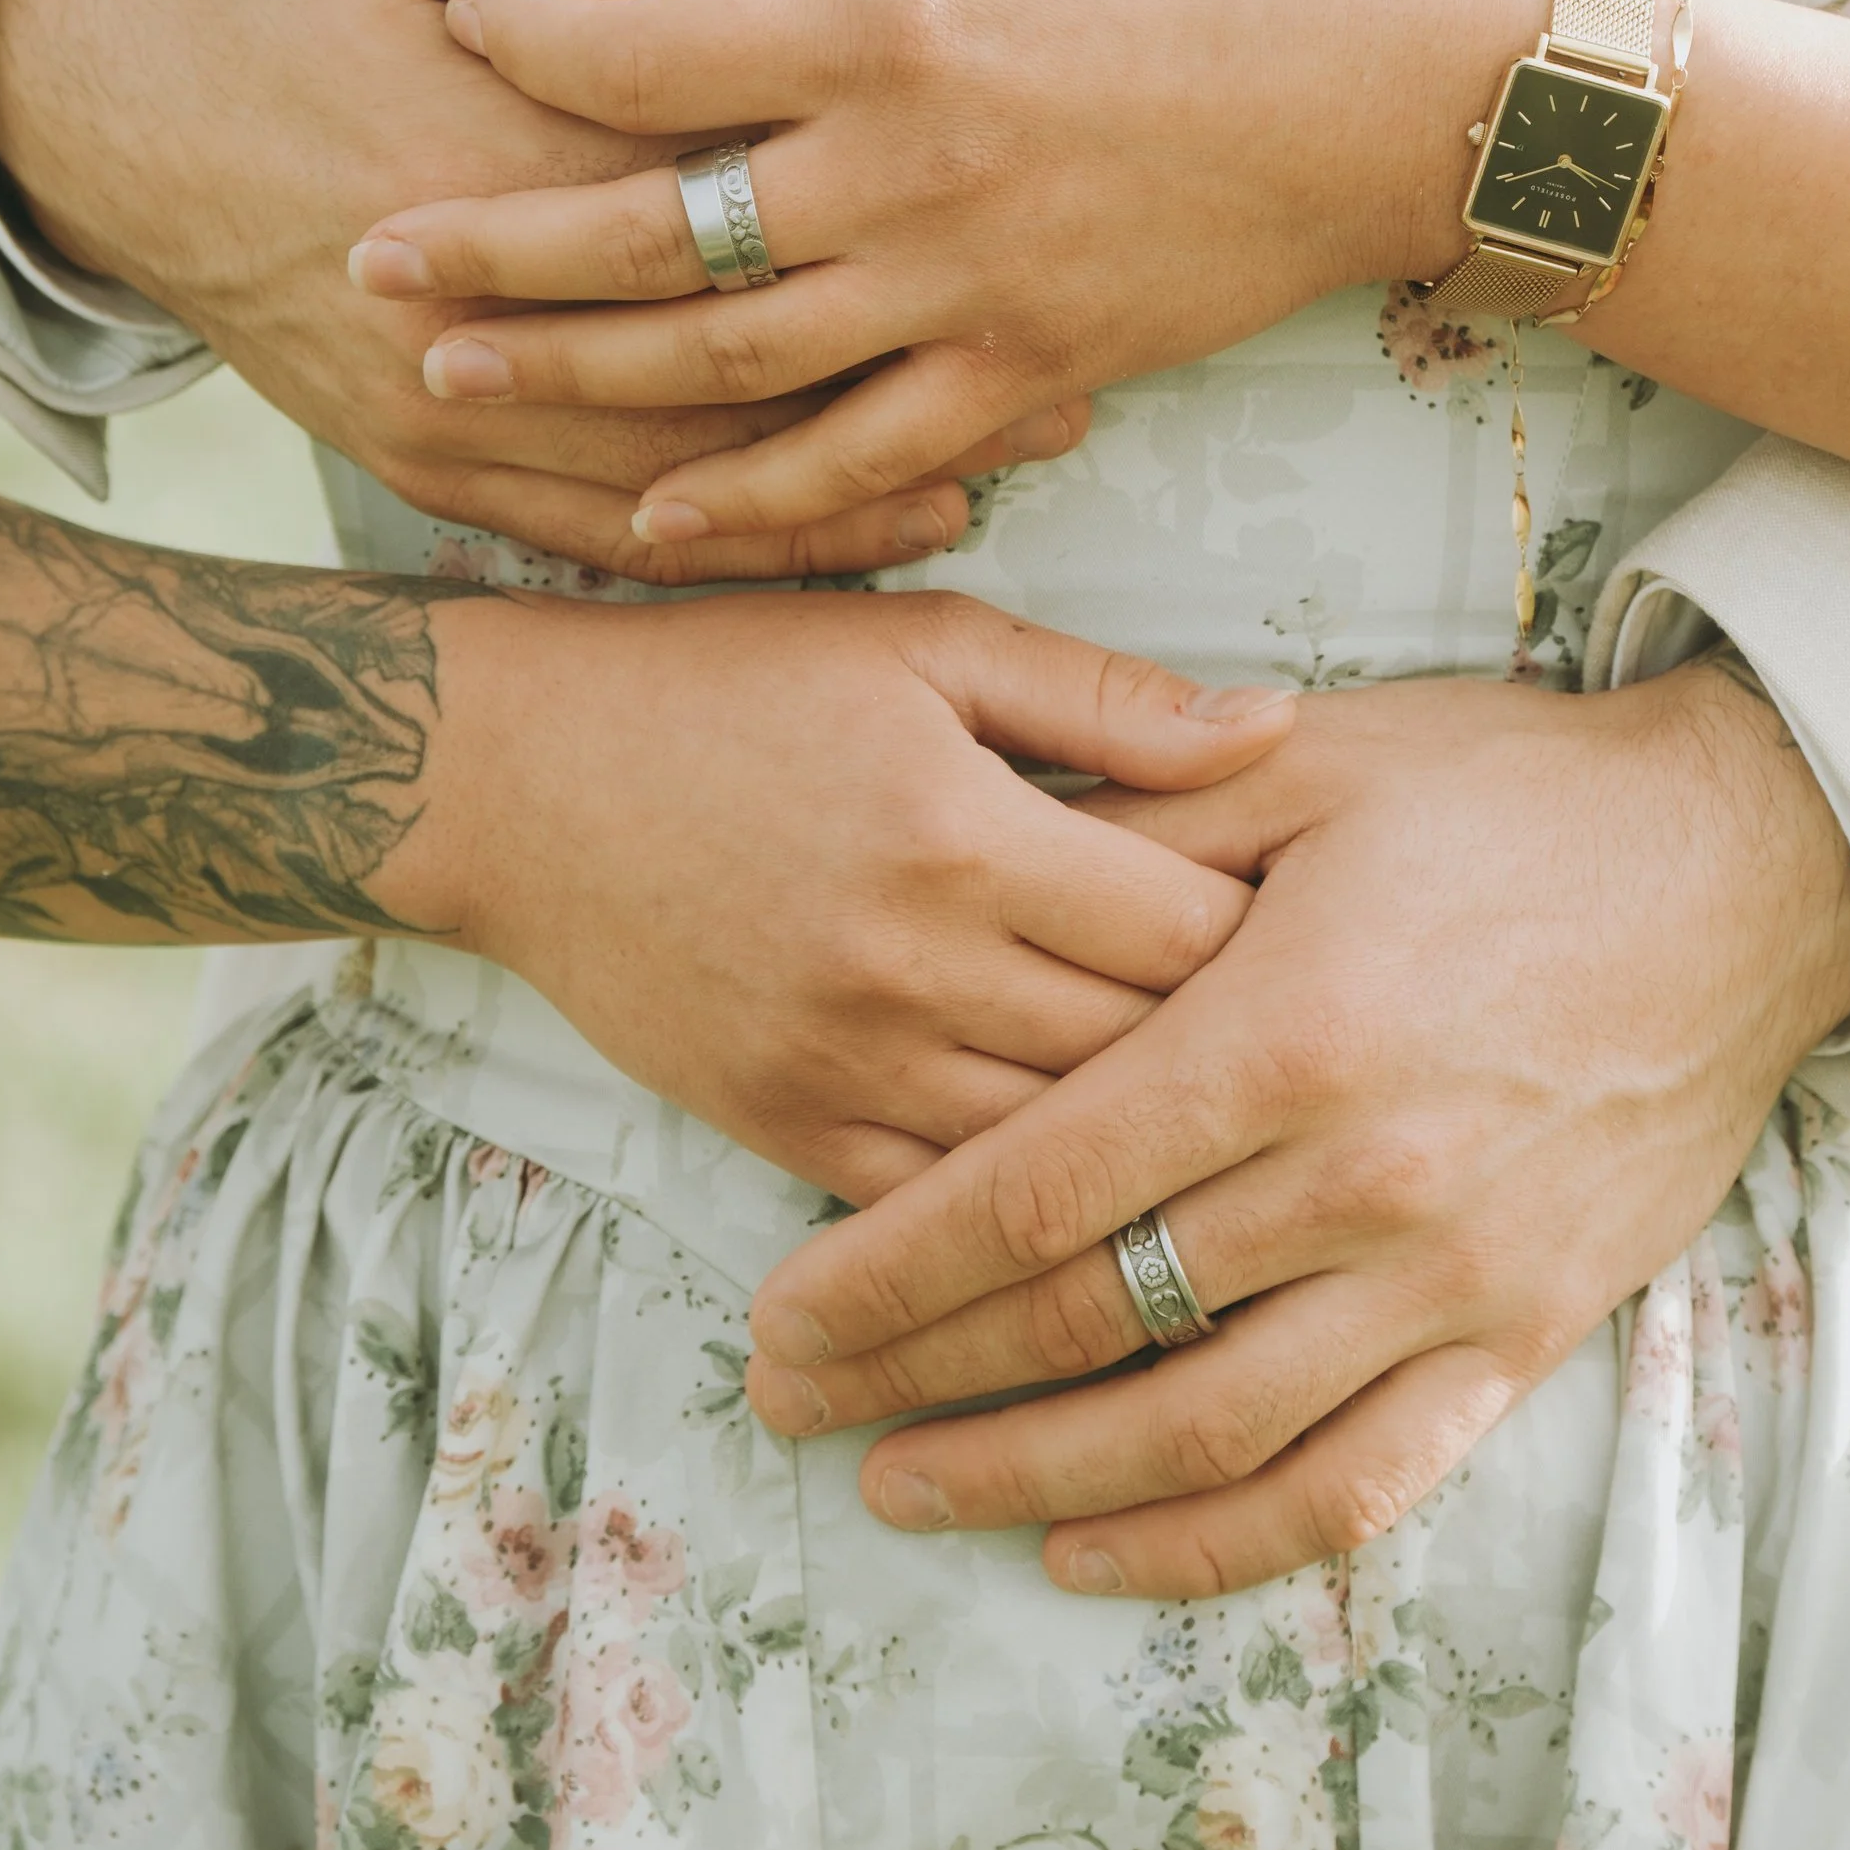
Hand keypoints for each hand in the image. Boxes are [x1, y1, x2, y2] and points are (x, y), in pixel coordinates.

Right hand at [0, 0, 1082, 580]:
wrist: (106, 110)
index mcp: (514, 136)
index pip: (729, 171)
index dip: (889, 176)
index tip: (1035, 168)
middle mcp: (495, 299)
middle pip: (742, 340)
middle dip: (922, 345)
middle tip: (1087, 344)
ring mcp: (456, 404)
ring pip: (696, 462)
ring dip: (864, 463)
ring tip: (1028, 442)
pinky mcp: (431, 463)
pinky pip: (611, 531)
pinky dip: (745, 541)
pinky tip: (864, 532)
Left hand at [350, 0, 1539, 543]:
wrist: (1396, 92)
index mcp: (900, 24)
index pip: (658, 49)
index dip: (535, 42)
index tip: (451, 36)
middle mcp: (912, 174)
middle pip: (654, 232)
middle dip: (497, 248)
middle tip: (370, 255)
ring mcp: (974, 293)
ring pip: (734, 366)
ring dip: (581, 380)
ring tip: (455, 376)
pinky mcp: (1037, 376)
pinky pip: (870, 460)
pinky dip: (761, 501)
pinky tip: (662, 517)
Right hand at [380, 584, 1294, 1199]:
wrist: (519, 778)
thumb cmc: (736, 685)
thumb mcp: (927, 645)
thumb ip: (1106, 700)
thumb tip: (1278, 728)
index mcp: (967, 835)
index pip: (1196, 934)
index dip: (1284, 942)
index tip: (1330, 934)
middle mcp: (911, 967)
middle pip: (1146, 1058)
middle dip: (1242, 1054)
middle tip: (1317, 1046)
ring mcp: (844, 1064)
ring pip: (1059, 1154)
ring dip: (1147, 1142)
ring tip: (1232, 1121)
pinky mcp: (784, 1126)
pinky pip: (945, 1204)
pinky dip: (1027, 1199)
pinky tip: (1093, 1179)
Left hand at [734, 660, 1849, 1593]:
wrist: (1749, 866)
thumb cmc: (1515, 796)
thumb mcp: (1311, 768)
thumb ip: (1134, 841)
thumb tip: (972, 887)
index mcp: (1283, 1034)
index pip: (1033, 1197)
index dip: (884, 1275)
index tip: (777, 1320)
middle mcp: (1360, 1182)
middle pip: (1088, 1327)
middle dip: (912, 1380)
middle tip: (791, 1405)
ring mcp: (1449, 1277)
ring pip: (1203, 1439)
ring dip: (1035, 1486)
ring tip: (908, 1491)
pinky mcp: (1524, 1334)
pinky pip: (1356, 1487)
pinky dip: (1218, 1546)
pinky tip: (1103, 1553)